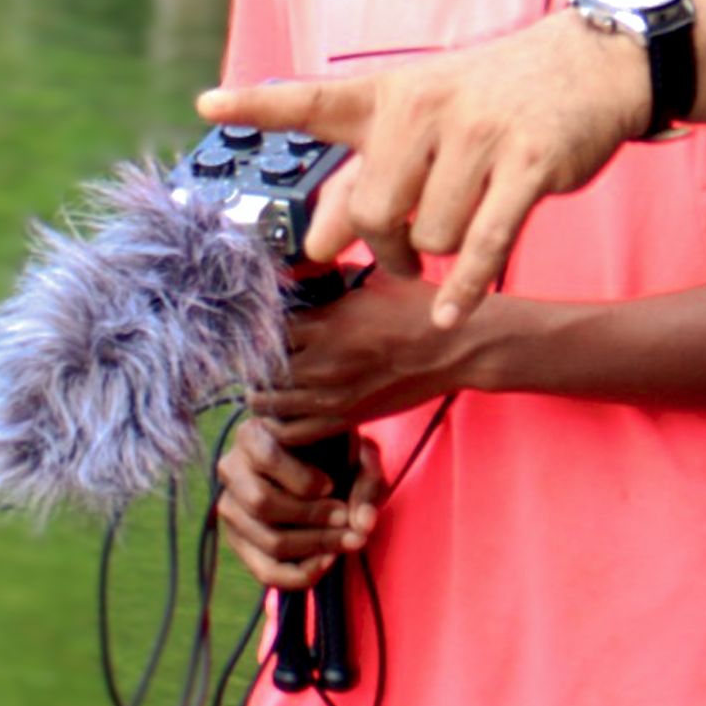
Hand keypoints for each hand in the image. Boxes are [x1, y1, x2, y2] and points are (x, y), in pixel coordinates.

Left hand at [200, 9, 648, 326]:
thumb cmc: (493, 99)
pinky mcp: (528, 164)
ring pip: (430, 235)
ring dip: (438, 254)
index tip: (209, 103)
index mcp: (391, 94)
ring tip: (456, 235)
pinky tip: (453, 310)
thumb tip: (317, 238)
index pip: (314, 99)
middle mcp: (427, 109)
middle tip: (400, 256)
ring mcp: (480, 135)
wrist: (588, 64)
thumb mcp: (422, 117)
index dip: (261, 104)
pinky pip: (484, 244)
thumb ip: (369, 173)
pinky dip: (466, 286)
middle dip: (383, 248)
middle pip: (374, 211)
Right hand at [213, 417, 382, 592]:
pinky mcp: (239, 542)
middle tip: (347, 519)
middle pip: (262, 504)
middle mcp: (231, 469)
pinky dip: (302, 573)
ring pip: (268, 542)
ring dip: (316, 546)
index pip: (266, 458)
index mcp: (252, 434)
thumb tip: (363, 524)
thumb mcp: (358, 453)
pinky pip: (266, 571)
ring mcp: (230, 508)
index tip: (331, 485)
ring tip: (349, 540)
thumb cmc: (337, 453)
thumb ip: (367, 480)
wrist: (324, 468)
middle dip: (313, 518)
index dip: (302, 479)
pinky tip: (329, 560)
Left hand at [252, 268, 488, 446]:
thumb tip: (303, 272)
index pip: (268, 329)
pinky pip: (296, 433)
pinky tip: (280, 415)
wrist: (454, 349)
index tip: (256, 327)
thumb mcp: (372, 281)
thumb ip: (333, 280)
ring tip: (260, 388)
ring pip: (271, 404)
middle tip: (251, 360)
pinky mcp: (347, 418)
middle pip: (263, 369)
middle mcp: (323, 362)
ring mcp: (333, 395)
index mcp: (327, 323)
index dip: (258, 328)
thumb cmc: (418, 310)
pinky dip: (279, 427)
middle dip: (254, 364)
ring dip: (261, 395)